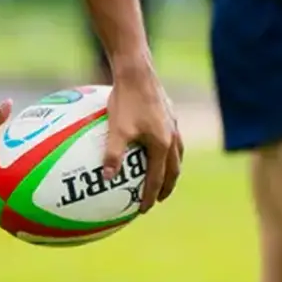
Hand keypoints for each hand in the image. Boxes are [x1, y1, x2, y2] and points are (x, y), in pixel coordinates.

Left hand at [104, 60, 182, 212]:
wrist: (137, 71)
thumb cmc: (126, 100)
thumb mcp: (116, 129)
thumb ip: (112, 155)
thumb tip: (105, 177)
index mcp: (162, 145)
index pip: (157, 178)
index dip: (150, 195)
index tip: (143, 209)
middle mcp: (172, 137)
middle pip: (173, 169)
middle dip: (166, 186)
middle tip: (157, 199)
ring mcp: (173, 124)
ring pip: (176, 154)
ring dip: (170, 169)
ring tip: (162, 176)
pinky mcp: (169, 113)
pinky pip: (171, 138)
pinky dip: (166, 150)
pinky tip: (154, 145)